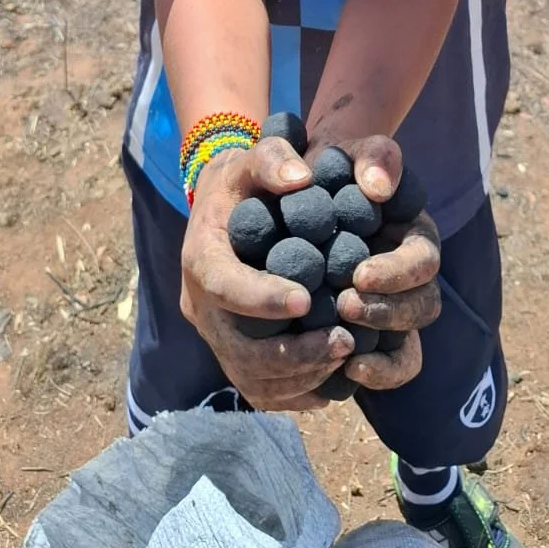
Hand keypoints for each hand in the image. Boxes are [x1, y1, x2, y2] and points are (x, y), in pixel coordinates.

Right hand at [180, 140, 354, 410]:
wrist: (224, 207)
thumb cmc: (246, 180)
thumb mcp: (253, 156)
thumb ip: (273, 158)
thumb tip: (300, 179)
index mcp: (201, 258)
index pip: (224, 287)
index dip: (262, 298)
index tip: (307, 299)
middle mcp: (201, 307)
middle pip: (239, 349)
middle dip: (293, 353)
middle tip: (345, 340)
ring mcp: (216, 337)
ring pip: (252, 379)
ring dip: (301, 375)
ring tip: (347, 354)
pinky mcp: (233, 356)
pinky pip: (262, 390)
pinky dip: (298, 391)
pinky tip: (336, 376)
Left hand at [303, 132, 441, 392]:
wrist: (295, 194)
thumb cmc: (328, 169)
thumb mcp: (349, 149)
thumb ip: (373, 155)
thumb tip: (380, 187)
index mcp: (414, 234)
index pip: (424, 260)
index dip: (398, 272)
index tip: (359, 274)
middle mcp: (411, 275)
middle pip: (424, 305)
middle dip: (388, 310)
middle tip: (345, 305)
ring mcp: (393, 307)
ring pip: (409, 340)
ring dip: (380, 339)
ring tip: (340, 337)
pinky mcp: (372, 334)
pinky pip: (391, 364)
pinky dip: (379, 372)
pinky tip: (348, 371)